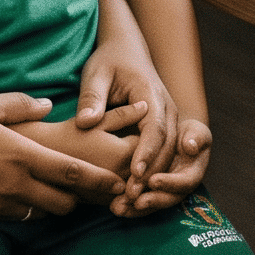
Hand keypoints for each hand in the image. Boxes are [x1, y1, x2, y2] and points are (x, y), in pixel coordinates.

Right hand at [0, 93, 123, 218]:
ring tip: (63, 188)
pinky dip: (32, 207)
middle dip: (81, 197)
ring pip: (44, 212)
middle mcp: (14, 183)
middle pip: (64, 202)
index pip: (70, 173)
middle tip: (94, 186)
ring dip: (56, 202)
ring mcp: (0, 201)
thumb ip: (22, 103)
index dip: (99, 180)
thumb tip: (49, 104)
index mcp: (20, 153)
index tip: (120, 182)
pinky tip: (29, 191)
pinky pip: (21, 215)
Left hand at [76, 28, 182, 204]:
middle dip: (152, 174)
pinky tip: (130, 195)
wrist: (127, 52)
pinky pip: (162, 157)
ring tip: (129, 203)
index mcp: (152, 95)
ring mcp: (168, 121)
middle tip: (130, 197)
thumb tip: (85, 122)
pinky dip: (151, 176)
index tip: (133, 174)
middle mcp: (167, 110)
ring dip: (153, 180)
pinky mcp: (162, 131)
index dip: (146, 153)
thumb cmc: (109, 61)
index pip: (156, 128)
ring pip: (169, 157)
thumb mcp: (96, 73)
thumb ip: (92, 97)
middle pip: (168, 148)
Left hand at [114, 117, 212, 217]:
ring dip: (135, 208)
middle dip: (152, 200)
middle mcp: (181, 185)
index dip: (170, 182)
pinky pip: (142, 200)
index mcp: (195, 170)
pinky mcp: (152, 191)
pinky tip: (113, 206)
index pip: (186, 181)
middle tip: (133, 199)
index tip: (153, 180)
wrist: (173, 132)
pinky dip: (129, 205)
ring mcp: (166, 191)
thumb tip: (191, 147)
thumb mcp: (194, 129)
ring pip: (153, 202)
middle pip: (170, 198)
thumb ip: (196, 136)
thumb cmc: (184, 129)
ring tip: (117, 207)